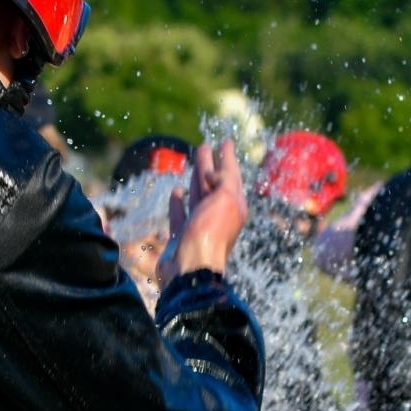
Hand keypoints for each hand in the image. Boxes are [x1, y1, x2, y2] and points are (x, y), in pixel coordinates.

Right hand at [159, 140, 247, 286]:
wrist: (191, 269)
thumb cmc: (210, 235)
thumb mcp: (225, 200)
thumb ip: (224, 181)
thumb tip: (214, 172)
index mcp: (233, 206)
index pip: (231, 176)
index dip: (228, 158)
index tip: (225, 142)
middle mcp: (218, 215)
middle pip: (214, 184)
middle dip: (210, 165)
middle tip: (206, 146)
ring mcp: (200, 226)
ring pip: (199, 196)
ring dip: (196, 179)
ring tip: (192, 163)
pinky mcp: (182, 236)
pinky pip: (181, 214)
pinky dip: (179, 202)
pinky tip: (177, 192)